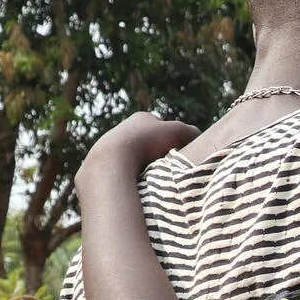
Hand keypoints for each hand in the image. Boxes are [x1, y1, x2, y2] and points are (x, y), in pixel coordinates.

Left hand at [80, 112, 197, 183]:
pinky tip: (137, 182)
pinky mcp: (102, 164)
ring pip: (135, 157)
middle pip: (148, 142)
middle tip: (167, 165)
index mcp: (141, 118)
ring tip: (153, 176)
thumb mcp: (178, 132)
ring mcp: (111, 146)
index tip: (179, 151)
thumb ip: (191, 132)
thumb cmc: (146, 142)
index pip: (163, 127)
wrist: (111, 160)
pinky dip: (132, 175)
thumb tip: (197, 138)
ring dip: (144, 165)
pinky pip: (123, 170)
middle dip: (158, 152)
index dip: (173, 139)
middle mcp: (124, 128)